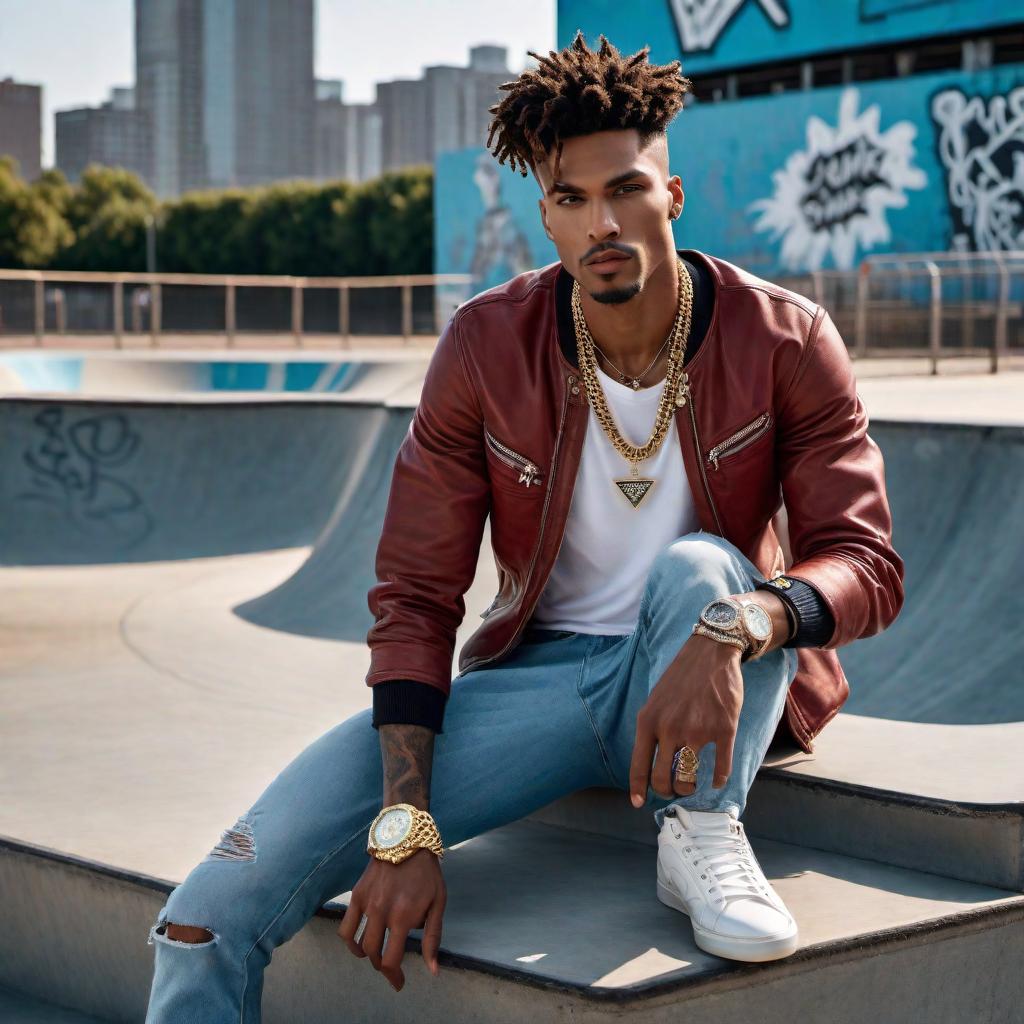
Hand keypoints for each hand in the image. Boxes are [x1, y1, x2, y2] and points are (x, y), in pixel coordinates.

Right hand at [338, 847, 445, 991]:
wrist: (407, 839)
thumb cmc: (427, 873)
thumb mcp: (438, 903)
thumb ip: (433, 938)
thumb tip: (432, 970)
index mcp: (403, 917)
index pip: (391, 960)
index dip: (394, 976)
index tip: (399, 982)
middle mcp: (382, 912)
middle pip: (374, 955)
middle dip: (382, 968)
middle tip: (391, 970)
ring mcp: (367, 903)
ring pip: (358, 944)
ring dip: (366, 956)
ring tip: (376, 956)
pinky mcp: (357, 894)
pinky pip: (346, 926)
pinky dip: (350, 940)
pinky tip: (359, 942)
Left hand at [629, 633, 743, 804]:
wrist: (710, 654)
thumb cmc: (681, 678)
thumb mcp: (655, 700)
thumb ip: (652, 729)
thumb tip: (649, 761)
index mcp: (648, 721)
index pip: (638, 765)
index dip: (638, 789)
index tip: (638, 803)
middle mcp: (670, 729)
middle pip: (663, 779)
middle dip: (667, 791)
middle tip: (672, 789)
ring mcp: (698, 731)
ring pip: (688, 778)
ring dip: (689, 788)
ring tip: (690, 784)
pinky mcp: (723, 730)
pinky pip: (720, 769)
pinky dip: (718, 779)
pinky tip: (717, 780)